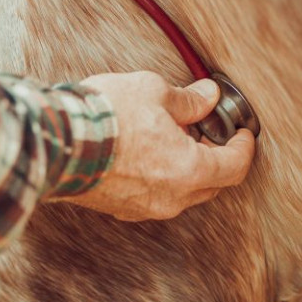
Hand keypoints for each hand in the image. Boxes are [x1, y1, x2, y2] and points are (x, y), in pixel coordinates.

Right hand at [56, 71, 255, 220]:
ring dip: (184, 168)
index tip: (243, 134)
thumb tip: (207, 97)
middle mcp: (172, 198)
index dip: (244, 148)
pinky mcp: (119, 210)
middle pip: (211, 184)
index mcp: (190, 171)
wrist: (57, 142)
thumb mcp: (155, 92)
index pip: (235, 167)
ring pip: (181, 192)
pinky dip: (159, 177)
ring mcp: (144, 209)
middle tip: (206, 130)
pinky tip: (145, 152)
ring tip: (170, 137)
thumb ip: (188, 100)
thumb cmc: (107, 117)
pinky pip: (153, 196)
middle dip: (215, 158)